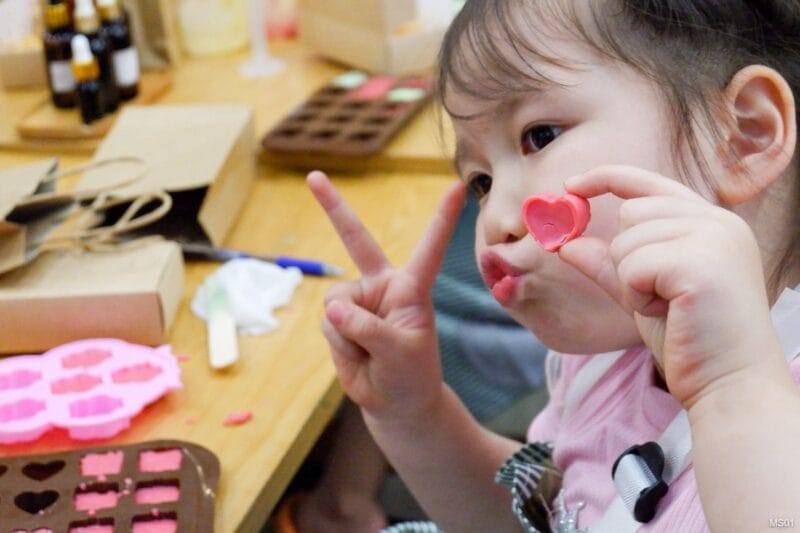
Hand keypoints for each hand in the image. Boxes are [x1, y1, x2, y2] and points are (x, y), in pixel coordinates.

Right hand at [307, 171, 466, 421]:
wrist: (394, 403)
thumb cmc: (409, 375)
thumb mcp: (399, 353)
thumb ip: (367, 328)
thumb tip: (331, 308)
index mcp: (412, 287)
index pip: (429, 248)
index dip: (441, 218)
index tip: (457, 186)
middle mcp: (383, 285)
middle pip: (355, 239)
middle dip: (333, 207)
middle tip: (313, 177)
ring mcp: (359, 300)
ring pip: (335, 301)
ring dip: (347, 334)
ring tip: (370, 353)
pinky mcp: (339, 318)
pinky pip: (326, 322)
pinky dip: (338, 342)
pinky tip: (356, 354)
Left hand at [559, 165, 783, 408]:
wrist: (729, 384)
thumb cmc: (690, 341)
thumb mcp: (641, 294)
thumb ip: (608, 265)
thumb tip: (566, 243)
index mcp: (711, 223)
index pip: (649, 183)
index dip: (606, 178)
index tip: (571, 185)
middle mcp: (717, 221)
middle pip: (631, 213)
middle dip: (626, 259)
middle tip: (659, 296)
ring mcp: (713, 237)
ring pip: (627, 241)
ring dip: (632, 282)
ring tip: (668, 307)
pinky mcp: (699, 262)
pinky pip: (631, 266)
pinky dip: (636, 295)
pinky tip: (668, 313)